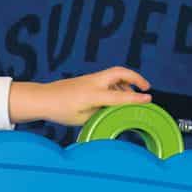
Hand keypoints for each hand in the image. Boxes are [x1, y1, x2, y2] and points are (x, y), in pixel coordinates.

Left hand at [9, 67, 150, 127]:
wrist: (43, 98)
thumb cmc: (60, 110)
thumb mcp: (82, 119)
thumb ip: (100, 113)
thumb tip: (115, 110)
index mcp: (92, 95)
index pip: (119, 97)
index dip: (135, 99)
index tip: (149, 99)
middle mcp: (93, 83)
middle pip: (120, 73)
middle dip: (136, 78)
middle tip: (147, 88)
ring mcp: (90, 79)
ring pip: (115, 74)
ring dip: (127, 82)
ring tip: (132, 96)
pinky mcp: (88, 79)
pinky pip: (108, 78)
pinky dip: (117, 84)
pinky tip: (117, 95)